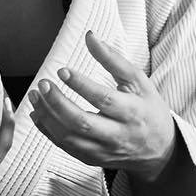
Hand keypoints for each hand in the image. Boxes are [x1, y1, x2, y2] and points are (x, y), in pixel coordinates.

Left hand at [28, 31, 178, 179]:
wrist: (160, 150)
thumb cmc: (147, 109)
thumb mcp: (139, 82)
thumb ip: (113, 59)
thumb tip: (89, 36)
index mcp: (133, 112)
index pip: (105, 100)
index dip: (82, 85)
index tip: (62, 71)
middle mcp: (119, 135)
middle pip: (83, 123)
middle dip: (58, 102)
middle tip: (42, 83)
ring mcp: (104, 150)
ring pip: (70, 137)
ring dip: (47, 115)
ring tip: (35, 94)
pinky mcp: (92, 159)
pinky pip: (64, 147)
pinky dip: (47, 130)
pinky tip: (37, 112)